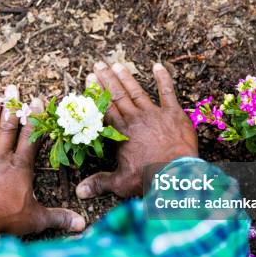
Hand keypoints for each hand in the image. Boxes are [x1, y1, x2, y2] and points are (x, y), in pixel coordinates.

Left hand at [0, 85, 85, 240]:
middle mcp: (2, 159)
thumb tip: (82, 225)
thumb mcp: (36, 219)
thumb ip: (59, 218)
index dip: (35, 119)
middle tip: (12, 87)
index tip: (37, 100)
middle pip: (8, 128)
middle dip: (12, 107)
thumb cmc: (6, 219)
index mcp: (21, 167)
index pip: (31, 138)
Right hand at [76, 62, 197, 199]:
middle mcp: (135, 118)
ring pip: (137, 91)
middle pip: (118, 95)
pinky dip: (163, 79)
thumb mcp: (120, 182)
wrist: (176, 175)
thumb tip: (80, 193)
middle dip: (107, 79)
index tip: (89, 78)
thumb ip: (100, 183)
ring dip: (127, 77)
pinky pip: (167, 92)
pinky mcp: (174, 114)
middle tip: (98, 64)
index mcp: (121, 132)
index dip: (96, 92)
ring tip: (118, 64)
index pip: (105, 108)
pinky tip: (158, 66)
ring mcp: (155, 114)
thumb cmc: (147, 179)